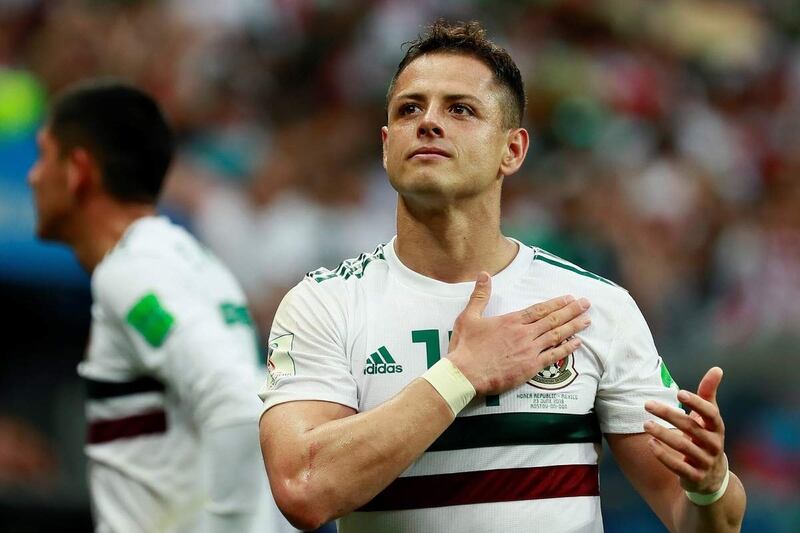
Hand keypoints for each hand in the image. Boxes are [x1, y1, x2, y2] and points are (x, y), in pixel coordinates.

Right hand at [447, 271, 590, 395]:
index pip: (539, 309)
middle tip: (587, 304)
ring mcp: (529, 351)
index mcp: (511, 321)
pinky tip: (577, 343)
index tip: (569, 298)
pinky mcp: (530, 368)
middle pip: (553, 320)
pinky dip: (567, 349)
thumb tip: (484, 274)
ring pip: (557, 336)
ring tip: (587, 320)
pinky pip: (553, 356)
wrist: (465, 374)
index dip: (556, 303)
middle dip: (572, 311)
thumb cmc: (465, 347)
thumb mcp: (468, 317)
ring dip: (574, 327)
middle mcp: (524, 334)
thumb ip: (480, 295)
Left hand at [644, 367, 727, 494]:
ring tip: (645, 423)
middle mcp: (714, 445)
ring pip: (683, 447)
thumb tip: (717, 369)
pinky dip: (664, 455)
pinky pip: (678, 467)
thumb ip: (708, 394)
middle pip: (691, 427)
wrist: (713, 477)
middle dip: (668, 415)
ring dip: (662, 434)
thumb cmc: (706, 438)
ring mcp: (705, 462)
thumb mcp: (709, 418)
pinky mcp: (695, 477)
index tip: (679, 393)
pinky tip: (651, 443)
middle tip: (647, 404)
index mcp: (717, 428)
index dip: (697, 403)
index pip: (710, 414)